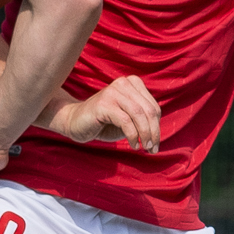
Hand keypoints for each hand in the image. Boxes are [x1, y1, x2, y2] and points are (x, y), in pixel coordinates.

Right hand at [47, 76, 161, 151]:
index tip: (155, 144)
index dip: (157, 128)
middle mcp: (124, 83)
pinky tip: (132, 145)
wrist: (75, 123)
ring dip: (145, 135)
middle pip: (149, 111)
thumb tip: (157, 134)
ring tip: (144, 148)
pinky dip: (132, 136)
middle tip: (153, 149)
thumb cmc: (105, 123)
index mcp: (133, 83)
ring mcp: (113, 91)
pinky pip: (126, 121)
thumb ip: (143, 121)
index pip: (154, 108)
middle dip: (154, 132)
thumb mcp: (128, 120)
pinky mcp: (103, 103)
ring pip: (139, 115)